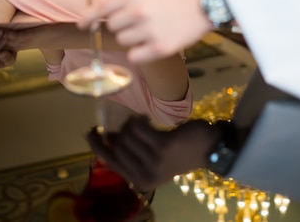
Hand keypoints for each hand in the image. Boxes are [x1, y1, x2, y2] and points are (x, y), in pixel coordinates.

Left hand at [79, 0, 211, 62]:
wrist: (206, 3)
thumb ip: (126, 0)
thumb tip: (104, 15)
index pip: (102, 8)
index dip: (89, 18)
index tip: (81, 25)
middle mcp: (138, 11)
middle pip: (112, 27)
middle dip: (122, 26)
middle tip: (139, 22)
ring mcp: (148, 30)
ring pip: (123, 41)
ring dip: (132, 38)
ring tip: (151, 30)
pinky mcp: (159, 47)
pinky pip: (134, 56)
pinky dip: (139, 52)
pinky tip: (151, 44)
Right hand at [86, 115, 218, 192]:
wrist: (208, 148)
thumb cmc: (179, 152)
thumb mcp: (152, 157)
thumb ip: (130, 150)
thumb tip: (106, 136)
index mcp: (140, 181)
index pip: (111, 162)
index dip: (98, 146)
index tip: (90, 132)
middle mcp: (145, 176)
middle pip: (118, 146)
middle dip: (120, 130)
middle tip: (130, 123)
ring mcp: (154, 162)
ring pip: (128, 135)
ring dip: (132, 123)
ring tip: (142, 122)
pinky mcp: (162, 146)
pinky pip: (139, 127)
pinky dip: (140, 119)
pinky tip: (146, 119)